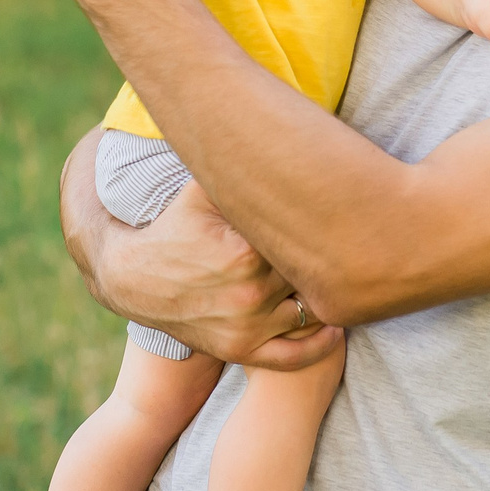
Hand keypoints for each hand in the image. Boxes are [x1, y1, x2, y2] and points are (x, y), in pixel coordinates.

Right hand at [59, 131, 342, 369]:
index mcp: (246, 251)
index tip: (348, 215)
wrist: (132, 278)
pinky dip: (319, 345)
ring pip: (309, 313)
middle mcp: (250, 293)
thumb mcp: (202, 190)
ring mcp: (247, 327)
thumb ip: (238, 170)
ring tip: (344, 277)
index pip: (307, 239)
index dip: (328, 228)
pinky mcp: (240, 350)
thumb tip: (278, 133)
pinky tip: (333, 326)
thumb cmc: (175, 226)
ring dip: (324, 296)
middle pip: (312, 274)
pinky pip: (292, 357)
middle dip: (331, 259)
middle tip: (356, 245)